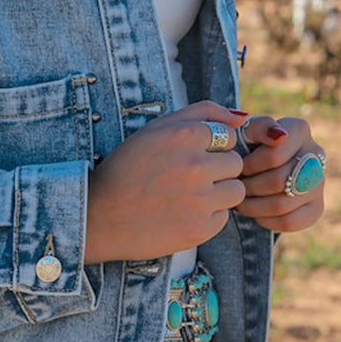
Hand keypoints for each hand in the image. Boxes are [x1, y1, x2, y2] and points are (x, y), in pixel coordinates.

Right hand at [85, 102, 247, 263]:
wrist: (99, 215)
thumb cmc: (127, 168)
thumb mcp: (156, 128)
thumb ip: (201, 113)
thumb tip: (241, 117)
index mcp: (184, 136)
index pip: (227, 136)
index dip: (211, 147)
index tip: (189, 156)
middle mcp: (195, 166)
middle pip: (236, 163)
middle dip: (218, 169)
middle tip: (188, 178)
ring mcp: (199, 200)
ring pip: (236, 191)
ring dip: (219, 193)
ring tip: (189, 196)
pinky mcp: (199, 229)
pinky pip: (223, 218)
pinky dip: (207, 216)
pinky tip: (181, 213)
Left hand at [235, 114, 325, 232]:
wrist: (261, 162)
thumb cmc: (250, 143)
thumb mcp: (248, 129)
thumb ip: (260, 126)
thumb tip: (279, 136)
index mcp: (299, 130)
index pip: (274, 156)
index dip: (249, 166)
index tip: (236, 167)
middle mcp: (316, 154)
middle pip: (278, 181)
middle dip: (249, 187)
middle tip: (235, 188)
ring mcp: (320, 182)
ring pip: (282, 204)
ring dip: (253, 206)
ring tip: (240, 202)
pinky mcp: (316, 207)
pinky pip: (290, 222)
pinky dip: (266, 220)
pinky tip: (256, 213)